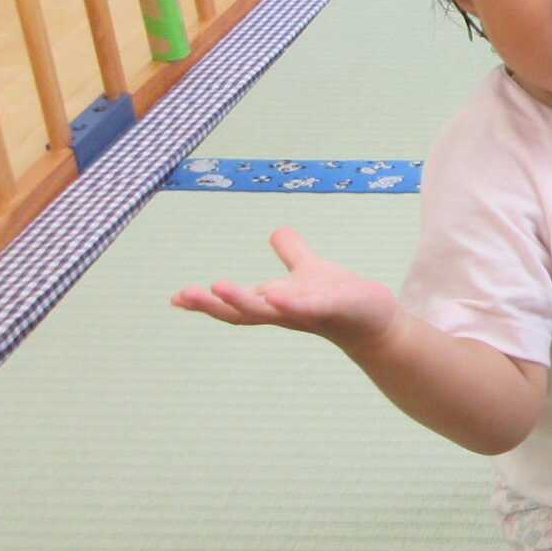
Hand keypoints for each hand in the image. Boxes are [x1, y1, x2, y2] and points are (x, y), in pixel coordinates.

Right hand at [172, 226, 399, 350]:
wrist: (376, 319)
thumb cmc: (339, 299)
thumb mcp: (310, 270)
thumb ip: (292, 253)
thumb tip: (276, 232)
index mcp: (275, 303)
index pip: (235, 305)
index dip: (206, 302)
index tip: (175, 298)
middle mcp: (285, 312)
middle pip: (243, 311)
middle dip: (212, 304)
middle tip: (183, 295)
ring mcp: (308, 312)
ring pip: (271, 310)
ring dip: (243, 299)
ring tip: (216, 287)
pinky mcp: (334, 309)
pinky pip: (310, 307)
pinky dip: (292, 303)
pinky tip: (276, 296)